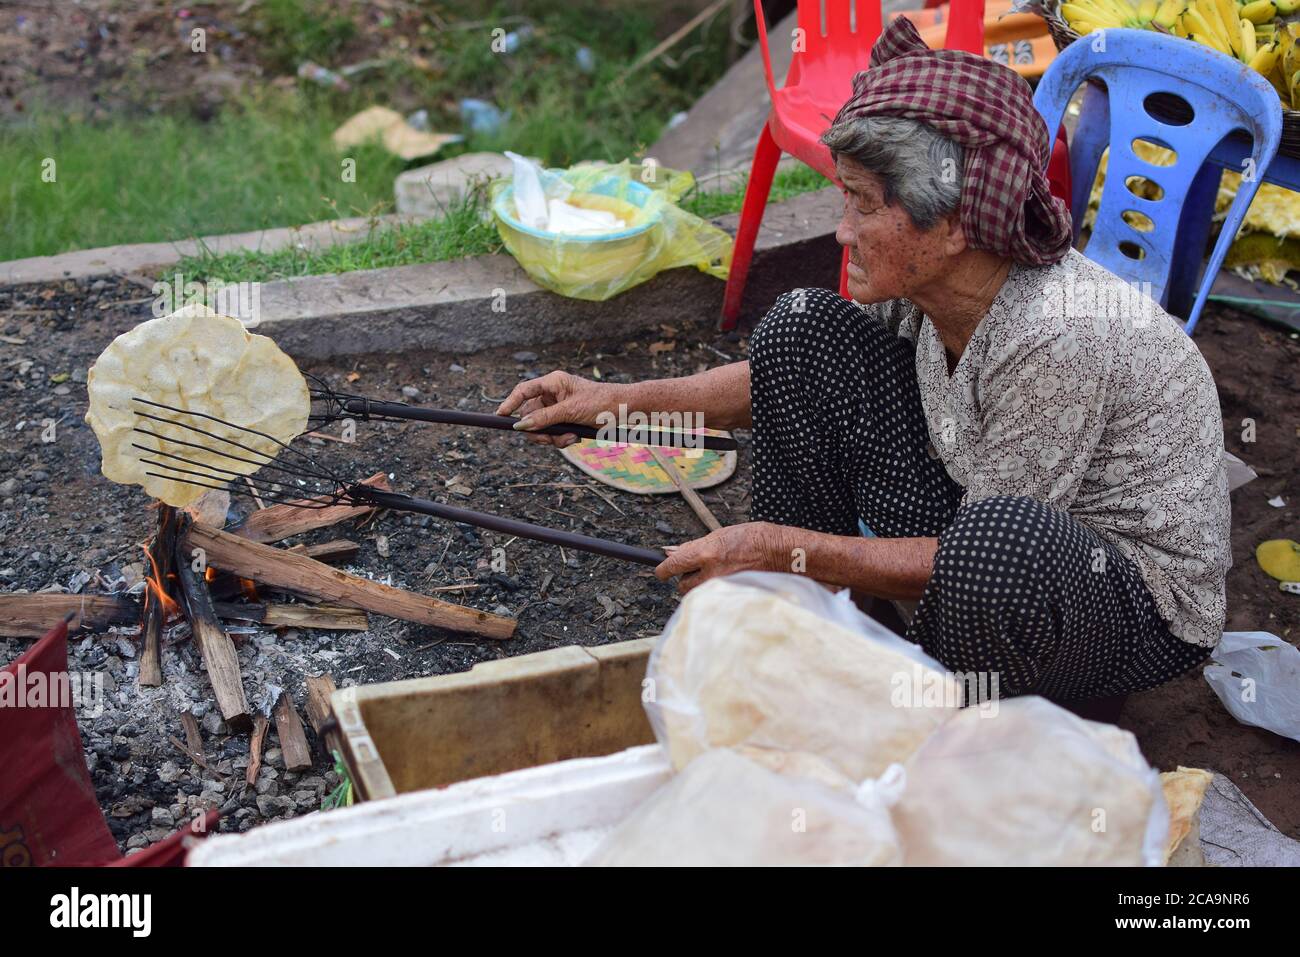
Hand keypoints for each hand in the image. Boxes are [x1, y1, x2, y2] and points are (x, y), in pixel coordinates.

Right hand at [495, 370, 625, 447]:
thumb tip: (520, 425)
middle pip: (529, 415)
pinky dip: (561, 439)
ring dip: (553, 437)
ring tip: (570, 438)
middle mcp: (553, 394)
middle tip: (548, 439)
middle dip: (538, 430)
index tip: (500, 416)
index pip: (524, 390)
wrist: (626, 411)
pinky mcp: (566, 421)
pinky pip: (553, 434)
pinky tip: (575, 438)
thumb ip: (544, 418)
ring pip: (540, 428)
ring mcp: (559, 408)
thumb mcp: (571, 411)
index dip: (510, 403)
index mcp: (553, 383)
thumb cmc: (602, 403)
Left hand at [654, 522, 792, 593]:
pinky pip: (714, 600)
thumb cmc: (756, 539)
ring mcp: (723, 589)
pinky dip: (716, 595)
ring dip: (701, 588)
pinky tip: (729, 583)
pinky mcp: (732, 599)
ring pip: (698, 595)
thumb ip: (696, 546)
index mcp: (708, 553)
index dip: (663, 569)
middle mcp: (712, 573)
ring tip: (718, 575)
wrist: (784, 554)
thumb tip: (673, 551)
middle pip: (682, 586)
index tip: (661, 570)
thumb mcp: (722, 534)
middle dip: (686, 579)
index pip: (672, 565)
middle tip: (700, 570)